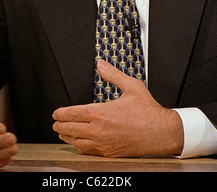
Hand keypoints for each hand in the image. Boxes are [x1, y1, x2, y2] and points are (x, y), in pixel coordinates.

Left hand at [53, 61, 183, 157]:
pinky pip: (88, 151)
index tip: (56, 112)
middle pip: (71, 128)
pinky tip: (79, 143)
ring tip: (63, 132)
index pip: (73, 113)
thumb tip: (101, 64)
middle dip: (60, 125)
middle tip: (55, 123)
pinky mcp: (110, 153)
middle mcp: (100, 130)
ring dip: (67, 136)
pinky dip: (80, 146)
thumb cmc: (148, 111)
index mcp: (102, 113)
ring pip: (77, 142)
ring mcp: (104, 143)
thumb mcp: (132, 86)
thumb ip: (113, 75)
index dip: (61, 113)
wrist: (161, 132)